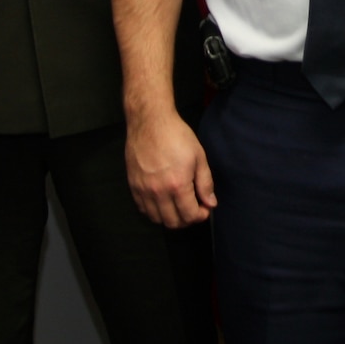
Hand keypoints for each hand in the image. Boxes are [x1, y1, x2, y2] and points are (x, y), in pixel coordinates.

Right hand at [125, 111, 215, 227]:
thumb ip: (205, 183)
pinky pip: (143, 209)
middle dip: (187, 220)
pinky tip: (163, 200)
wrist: (150, 121)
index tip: (204, 209)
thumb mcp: (198, 156)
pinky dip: (154, 211)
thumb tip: (210, 203)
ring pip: (156, 218)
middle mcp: (158, 192)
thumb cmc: (176, 135)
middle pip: (173, 222)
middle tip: (193, 208)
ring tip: (178, 206)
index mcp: (177, 185)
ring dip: (170, 217)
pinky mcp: (133, 185)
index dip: (200, 216)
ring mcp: (143, 190)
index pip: (189, 215)